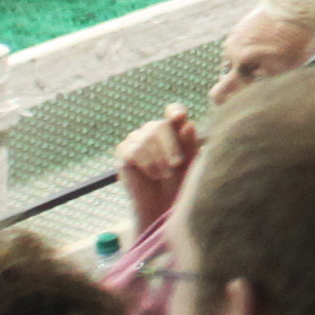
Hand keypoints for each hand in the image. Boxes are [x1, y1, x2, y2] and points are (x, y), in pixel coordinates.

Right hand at [114, 105, 200, 234]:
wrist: (162, 204)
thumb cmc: (180, 182)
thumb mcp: (190, 162)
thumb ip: (190, 143)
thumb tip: (188, 124)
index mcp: (174, 128)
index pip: (173, 111)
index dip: (175, 111)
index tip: (179, 117)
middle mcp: (154, 130)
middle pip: (160, 125)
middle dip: (171, 146)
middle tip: (177, 164)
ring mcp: (137, 139)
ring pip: (146, 138)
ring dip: (159, 159)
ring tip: (164, 174)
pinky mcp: (124, 151)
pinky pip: (134, 150)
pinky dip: (146, 163)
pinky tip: (152, 175)